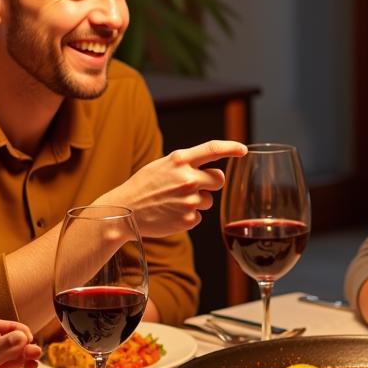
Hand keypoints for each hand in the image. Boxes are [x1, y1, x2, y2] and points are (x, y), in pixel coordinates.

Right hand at [100, 140, 247, 237]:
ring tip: (173, 202)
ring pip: (209, 200)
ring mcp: (189, 200)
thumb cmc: (143, 187)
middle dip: (211, 183)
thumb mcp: (162, 166)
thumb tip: (211, 167)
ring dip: (197, 201)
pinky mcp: (188, 220)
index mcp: (179, 160)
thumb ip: (186, 164)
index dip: (231, 148)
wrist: (124, 212)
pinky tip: (171, 213)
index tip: (243, 149)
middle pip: (218, 180)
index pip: (212, 149)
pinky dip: (188, 216)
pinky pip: (199, 216)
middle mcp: (187, 179)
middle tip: (192, 186)